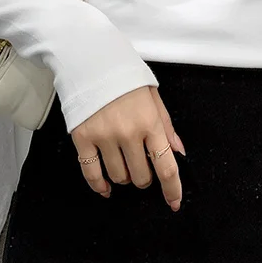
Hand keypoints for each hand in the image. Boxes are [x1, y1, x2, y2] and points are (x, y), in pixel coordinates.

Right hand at [71, 85, 185, 211]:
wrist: (93, 60)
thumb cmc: (125, 77)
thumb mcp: (153, 96)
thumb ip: (166, 126)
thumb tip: (178, 153)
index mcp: (150, 122)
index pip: (166, 166)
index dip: (172, 189)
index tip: (174, 202)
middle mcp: (129, 133)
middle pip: (141, 177)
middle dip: (145, 177)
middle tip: (142, 164)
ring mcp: (105, 137)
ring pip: (119, 177)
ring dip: (124, 176)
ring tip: (124, 162)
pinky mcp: (83, 138)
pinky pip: (91, 173)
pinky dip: (99, 185)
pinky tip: (105, 188)